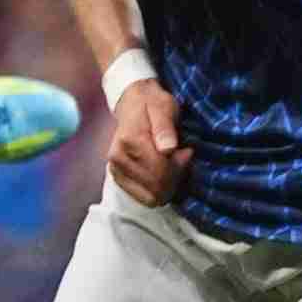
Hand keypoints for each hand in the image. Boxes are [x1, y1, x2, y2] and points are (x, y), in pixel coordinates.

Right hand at [107, 80, 191, 205]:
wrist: (133, 103)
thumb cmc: (152, 105)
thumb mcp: (164, 107)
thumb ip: (165, 128)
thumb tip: (168, 149)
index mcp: (130, 141)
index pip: (160, 171)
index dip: (179, 165)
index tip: (186, 151)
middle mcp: (117, 158)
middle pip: (155, 187)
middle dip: (174, 176)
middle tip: (181, 156)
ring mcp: (115, 170)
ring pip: (150, 197)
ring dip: (167, 184)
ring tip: (171, 162)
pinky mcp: (118, 177)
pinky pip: (143, 197)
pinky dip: (157, 188)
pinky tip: (162, 170)